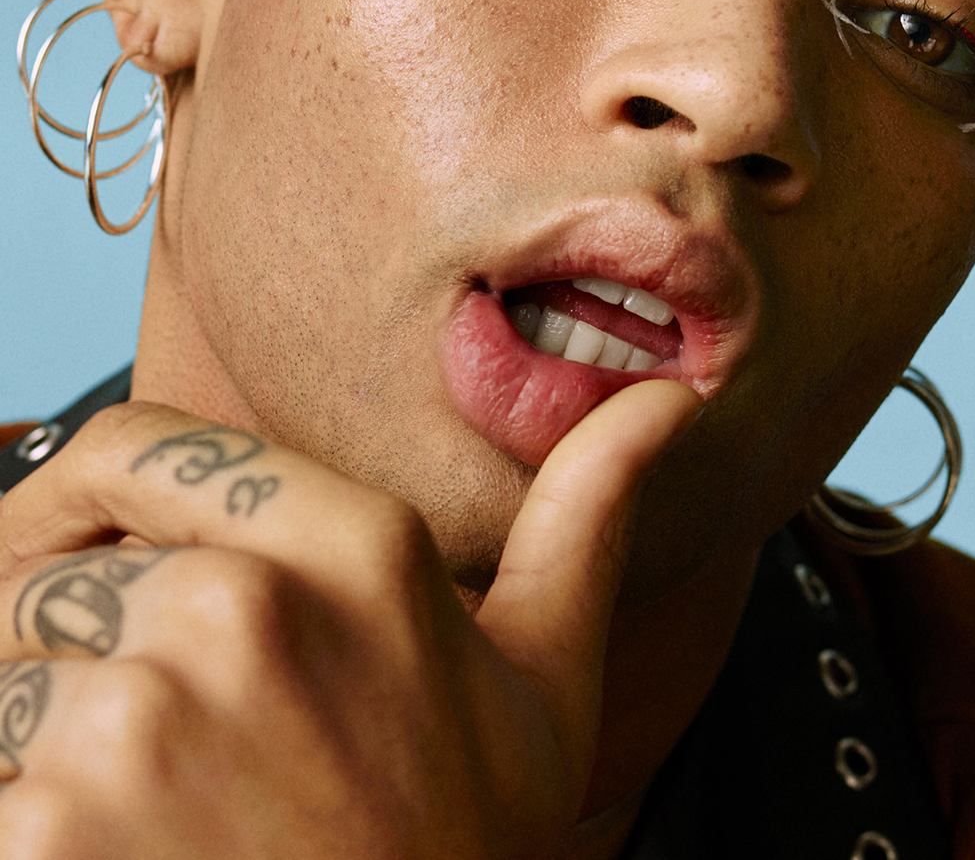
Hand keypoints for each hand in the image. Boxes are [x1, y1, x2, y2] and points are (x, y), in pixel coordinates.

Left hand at [0, 381, 698, 858]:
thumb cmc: (460, 847)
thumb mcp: (544, 676)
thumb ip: (584, 515)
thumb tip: (667, 400)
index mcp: (357, 547)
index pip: (131, 442)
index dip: (91, 496)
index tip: (95, 552)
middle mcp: (241, 609)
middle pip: (51, 560)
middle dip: (63, 628)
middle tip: (136, 721)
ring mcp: (139, 723)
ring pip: (1, 670)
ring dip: (30, 728)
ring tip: (135, 802)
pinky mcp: (46, 833)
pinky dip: (17, 805)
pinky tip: (110, 849)